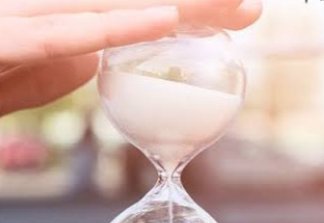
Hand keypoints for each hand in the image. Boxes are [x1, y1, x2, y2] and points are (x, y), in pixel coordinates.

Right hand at [0, 0, 261, 115]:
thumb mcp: (40, 67)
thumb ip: (72, 55)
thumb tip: (102, 48)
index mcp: (71, 19)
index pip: (139, 10)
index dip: (190, 11)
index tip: (234, 14)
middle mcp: (60, 10)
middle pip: (140, 2)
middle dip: (203, 4)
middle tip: (254, 5)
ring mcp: (37, 17)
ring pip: (116, 6)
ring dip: (181, 6)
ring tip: (240, 4)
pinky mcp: (16, 40)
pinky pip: (73, 32)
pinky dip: (120, 27)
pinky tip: (165, 20)